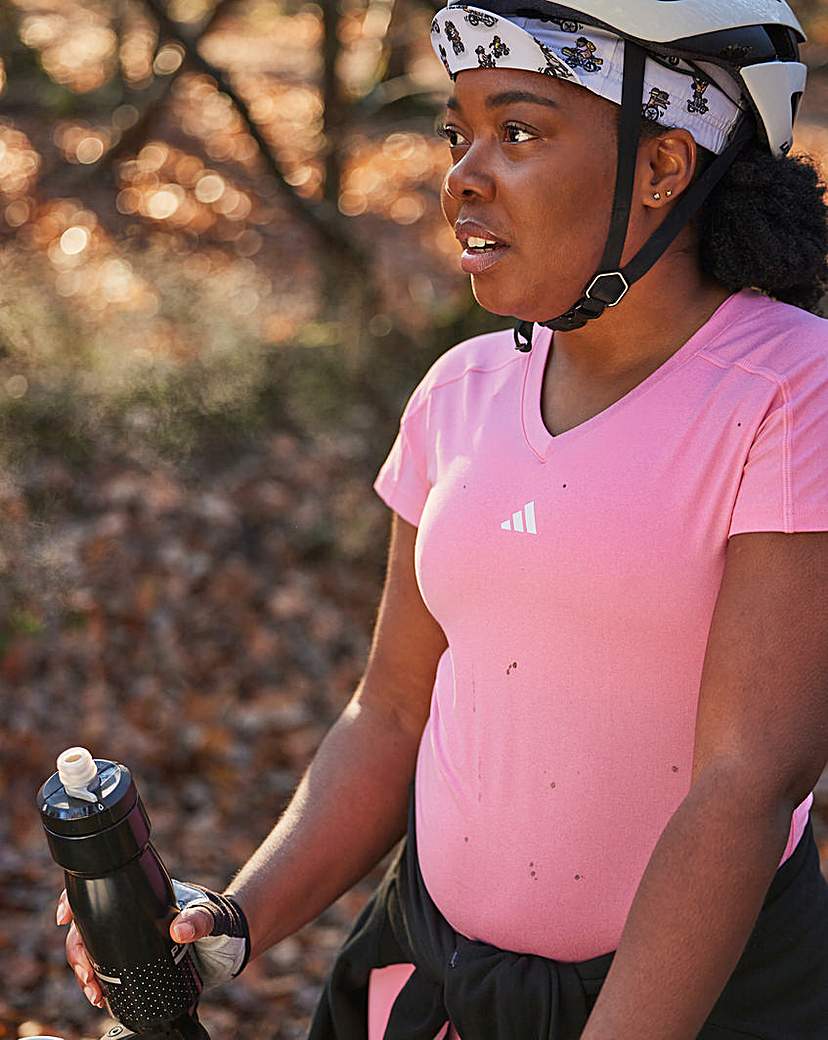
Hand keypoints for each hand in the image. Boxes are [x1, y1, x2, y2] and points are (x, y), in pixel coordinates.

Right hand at [56, 881, 250, 1007]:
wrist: (236, 945)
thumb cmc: (226, 923)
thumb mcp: (214, 919)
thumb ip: (201, 921)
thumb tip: (181, 930)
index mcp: (148, 896)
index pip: (106, 888)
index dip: (76, 899)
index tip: (64, 919)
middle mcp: (136, 914)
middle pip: (90, 925)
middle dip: (77, 950)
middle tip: (85, 975)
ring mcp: (137, 937)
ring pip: (95, 948)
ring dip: (84, 969)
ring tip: (93, 992)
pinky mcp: (142, 960)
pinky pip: (110, 967)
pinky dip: (98, 980)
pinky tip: (100, 995)